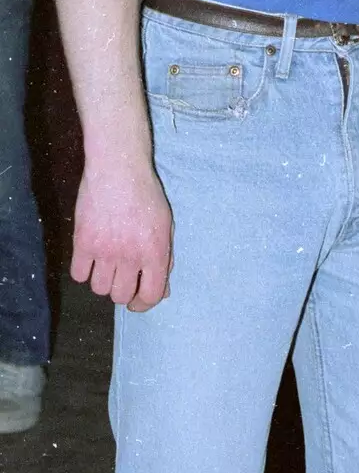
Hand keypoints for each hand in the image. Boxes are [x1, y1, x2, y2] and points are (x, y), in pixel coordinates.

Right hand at [71, 160, 172, 311]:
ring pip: (99, 289)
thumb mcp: (165, 224)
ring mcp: (105, 250)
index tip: (138, 299)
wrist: (118, 168)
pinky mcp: (82, 242)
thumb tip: (164, 291)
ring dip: (102, 280)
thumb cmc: (145, 194)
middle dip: (123, 289)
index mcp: (156, 250)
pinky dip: (83, 270)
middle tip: (122, 274)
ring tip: (106, 263)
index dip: (144, 303)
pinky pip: (78, 275)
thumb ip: (165, 259)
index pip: (152, 295)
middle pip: (121, 296)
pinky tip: (89, 256)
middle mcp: (131, 255)